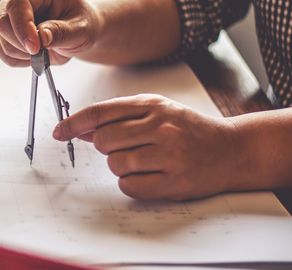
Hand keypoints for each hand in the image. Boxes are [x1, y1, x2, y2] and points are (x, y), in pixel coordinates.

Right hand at [0, 0, 102, 66]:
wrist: (77, 30)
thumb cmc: (81, 23)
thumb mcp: (82, 28)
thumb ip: (62, 32)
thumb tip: (41, 38)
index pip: (18, 2)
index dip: (23, 27)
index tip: (35, 48)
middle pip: (2, 22)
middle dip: (22, 44)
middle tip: (44, 53)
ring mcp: (6, 12)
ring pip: (1, 40)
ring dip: (23, 54)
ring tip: (45, 51)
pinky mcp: (3, 30)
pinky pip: (3, 52)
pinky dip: (19, 60)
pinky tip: (35, 54)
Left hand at [52, 94, 239, 199]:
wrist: (233, 149)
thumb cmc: (188, 130)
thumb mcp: (157, 111)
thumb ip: (120, 117)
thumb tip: (81, 128)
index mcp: (152, 105)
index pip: (101, 112)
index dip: (74, 123)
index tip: (59, 132)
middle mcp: (160, 126)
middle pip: (104, 140)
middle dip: (107, 148)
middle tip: (128, 148)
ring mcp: (169, 154)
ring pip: (115, 164)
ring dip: (121, 167)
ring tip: (144, 161)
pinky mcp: (174, 181)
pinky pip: (129, 186)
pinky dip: (132, 184)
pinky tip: (150, 176)